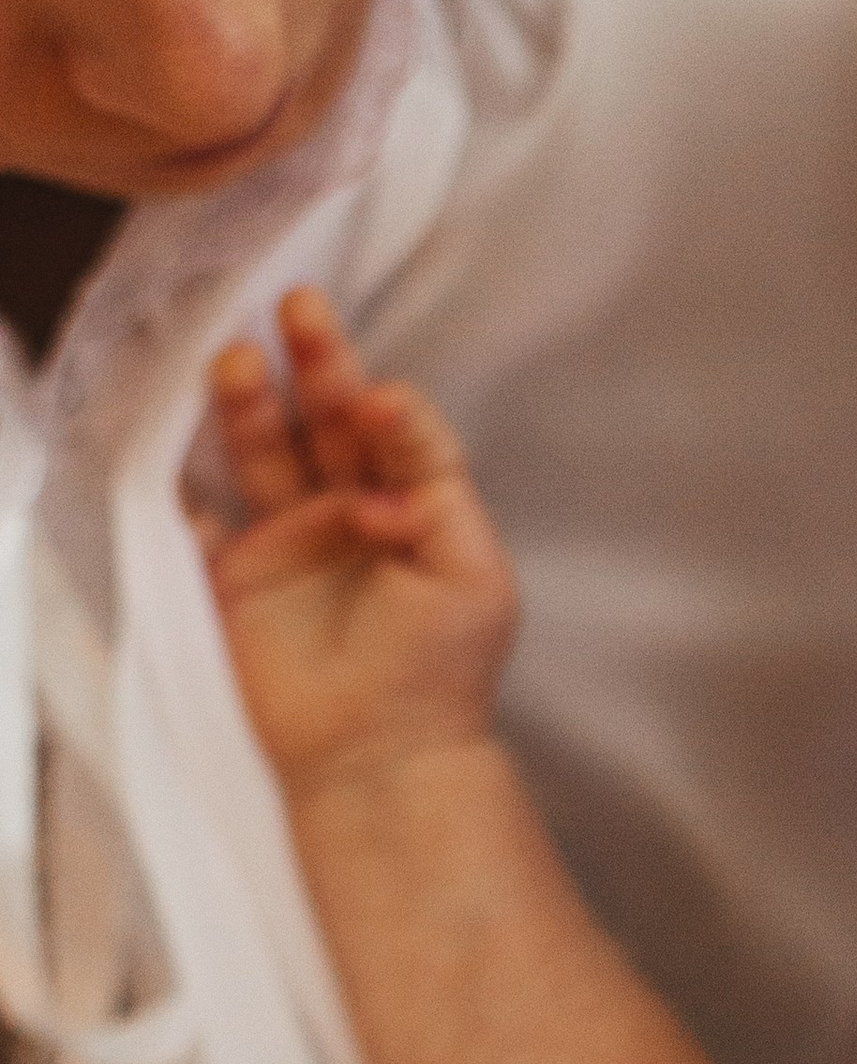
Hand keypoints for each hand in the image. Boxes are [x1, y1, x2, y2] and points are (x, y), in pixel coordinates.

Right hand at [205, 286, 517, 789]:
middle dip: (312, 366)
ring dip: (248, 406)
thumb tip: (386, 414)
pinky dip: (187, 484)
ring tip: (234, 356)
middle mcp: (347, 511)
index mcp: (413, 504)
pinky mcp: (236, 578)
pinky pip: (203, 518)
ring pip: (263, 454)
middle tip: (299, 305)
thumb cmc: (443, 669)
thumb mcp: (471, 571)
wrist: (382, 758)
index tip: (376, 395)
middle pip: (324, 423)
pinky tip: (178, 439)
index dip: (384, 405)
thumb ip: (435, 487)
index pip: (395, 431)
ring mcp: (287, 542)